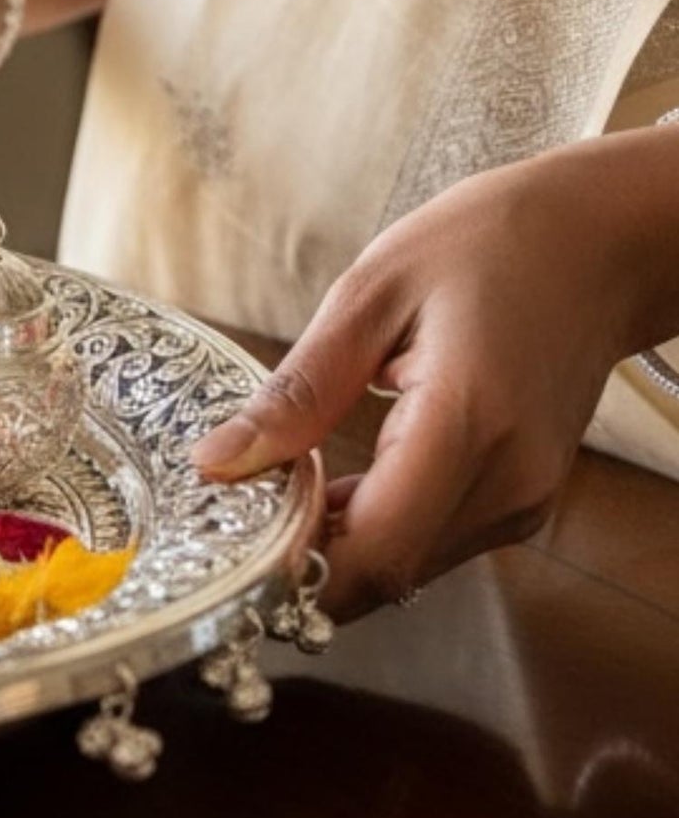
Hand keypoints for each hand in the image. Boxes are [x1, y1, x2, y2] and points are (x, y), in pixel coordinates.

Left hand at [190, 142, 662, 617]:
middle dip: (303, 563)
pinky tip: (332, 486)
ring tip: (280, 489)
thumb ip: (297, 394)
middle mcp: (507, 482)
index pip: (375, 553)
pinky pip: (431, 542)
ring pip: (407, 570)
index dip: (295, 569)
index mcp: (467, 424)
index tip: (228, 540)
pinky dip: (373, 529)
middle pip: (387, 575)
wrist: (599, 242)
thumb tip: (216, 464)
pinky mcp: (521, 500)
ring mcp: (523, 499)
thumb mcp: (368, 296)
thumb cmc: (485, 246)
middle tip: (235, 511)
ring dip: (335, 547)